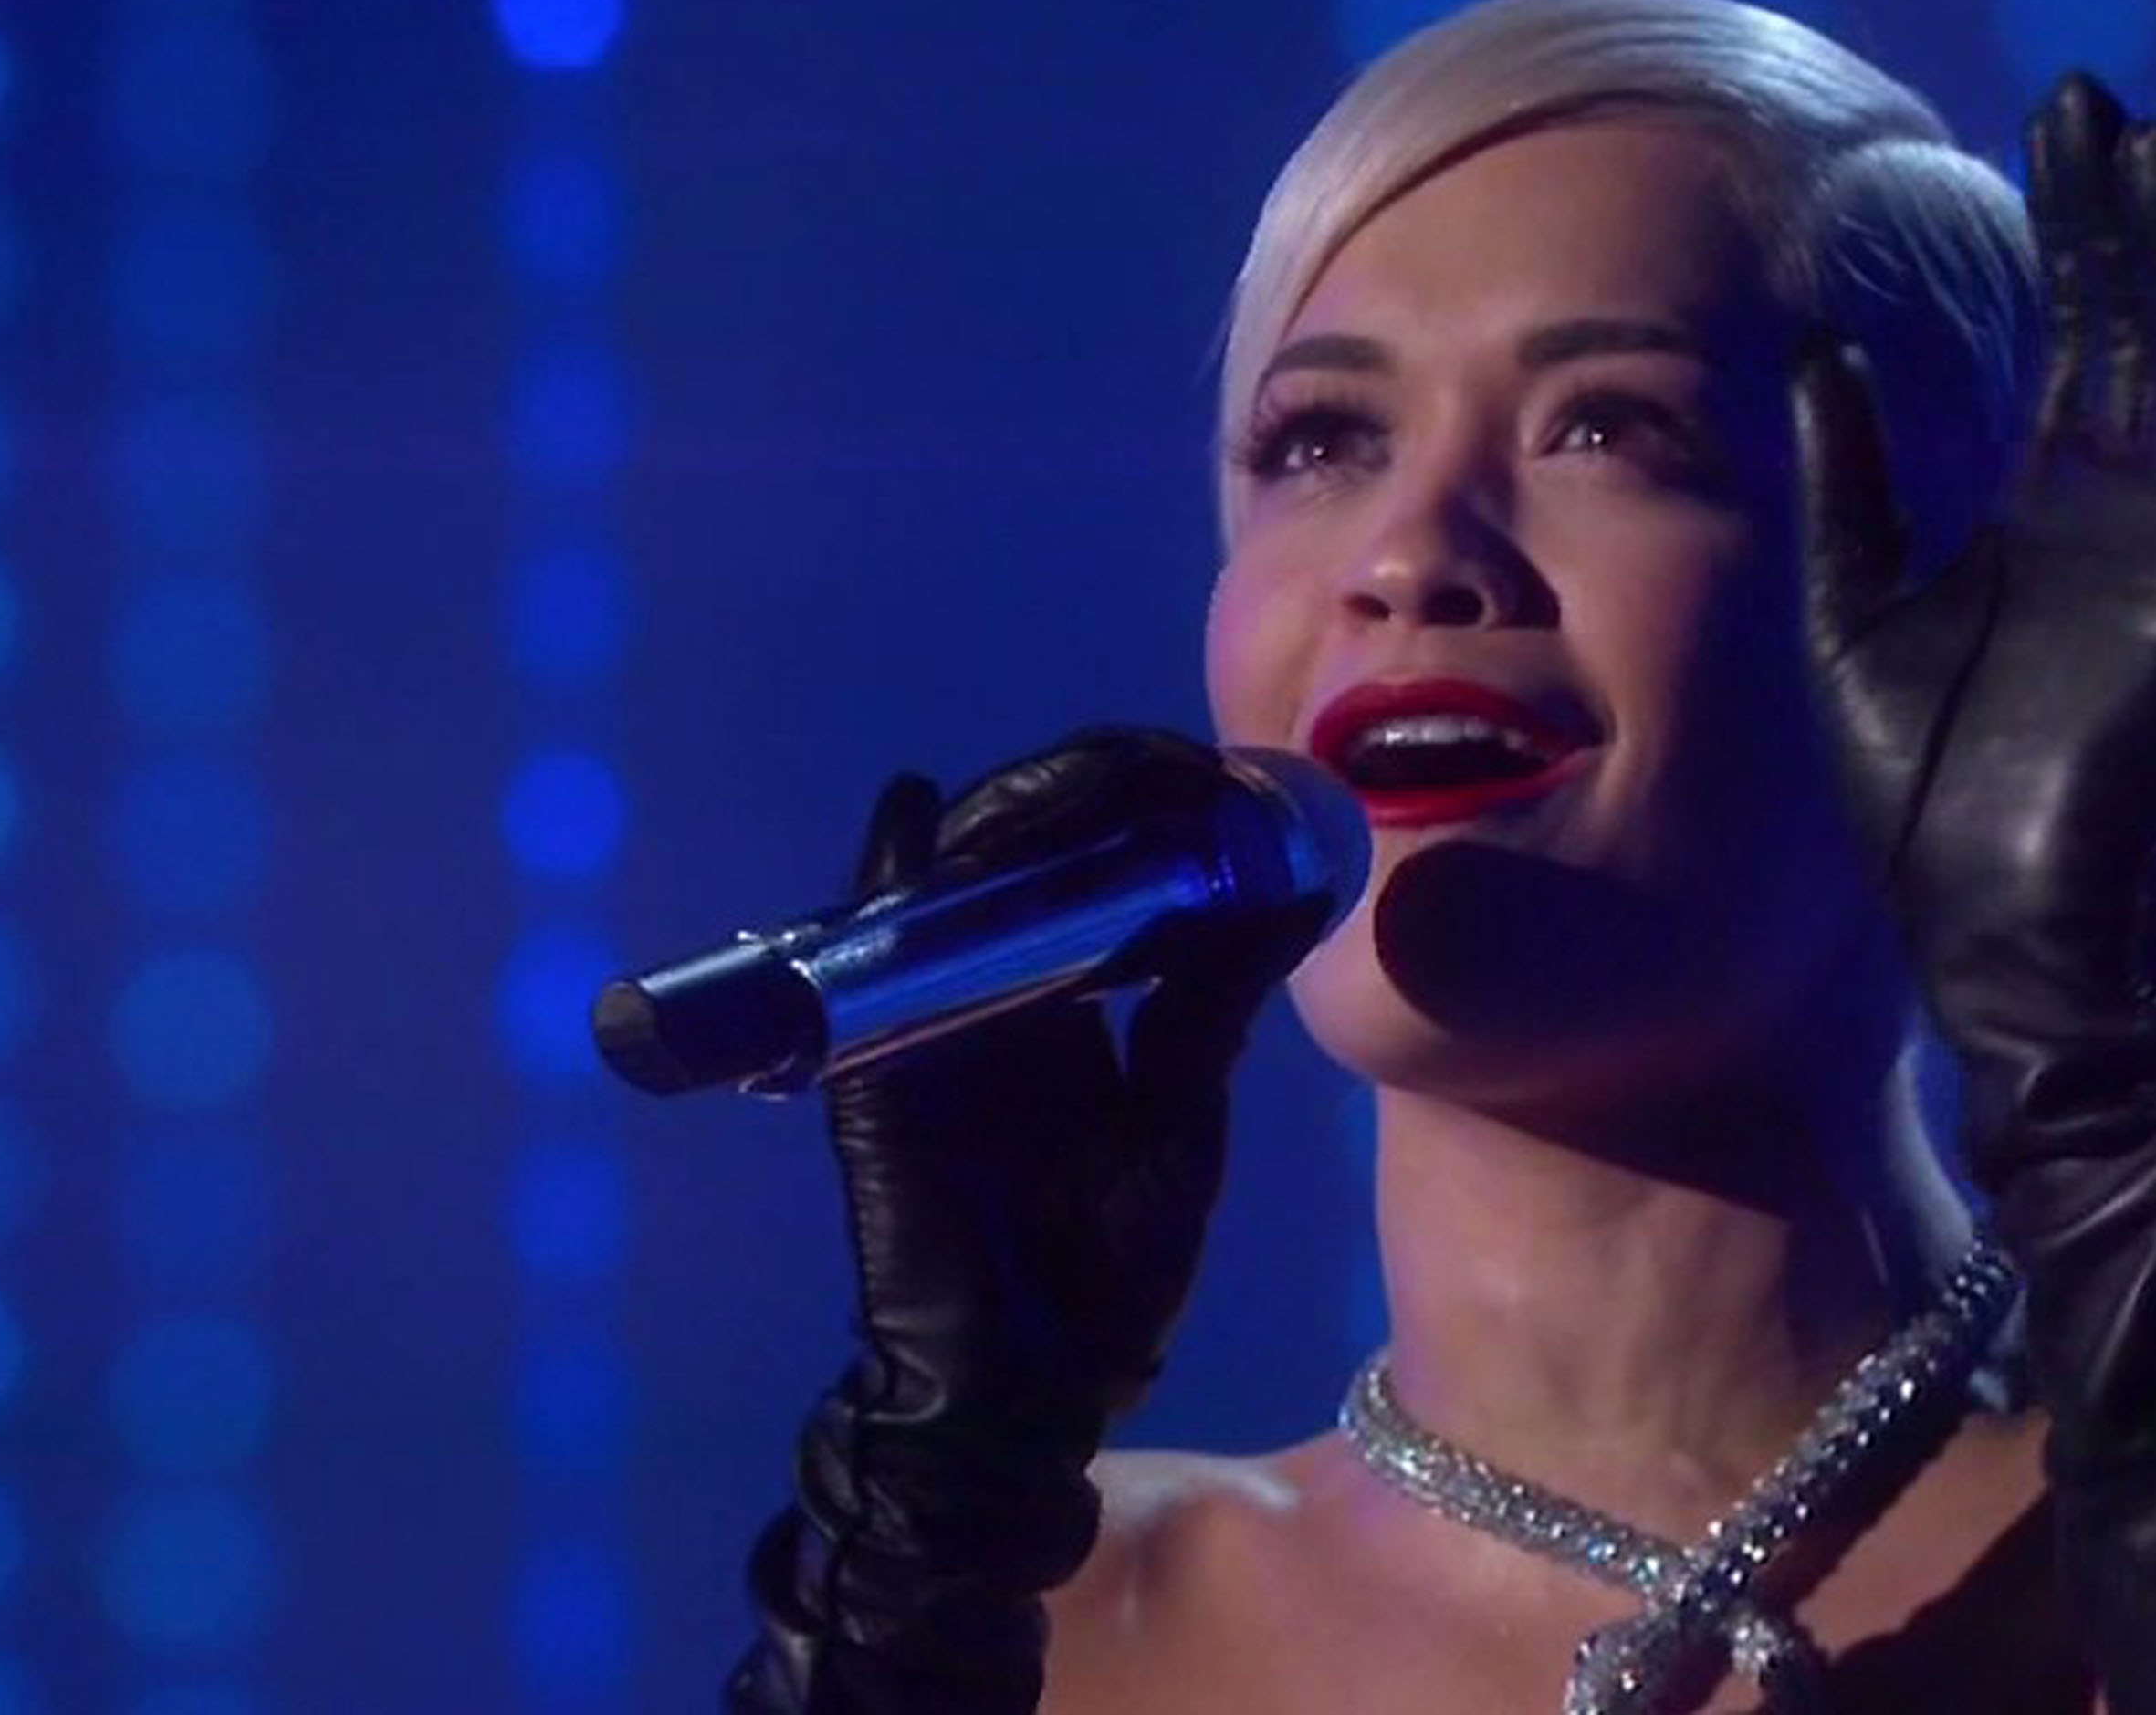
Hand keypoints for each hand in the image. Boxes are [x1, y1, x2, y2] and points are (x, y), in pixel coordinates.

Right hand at [824, 726, 1325, 1437]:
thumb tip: (1290, 892)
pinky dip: (885, 882)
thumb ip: (1211, 1007)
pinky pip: (866, 958)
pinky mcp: (874, 1066)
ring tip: (1087, 773)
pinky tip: (917, 815)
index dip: (1144, 808)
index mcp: (1065, 1003)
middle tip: (1163, 762)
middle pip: (1025, 856)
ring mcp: (924, 1022)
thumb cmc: (1104, 1278)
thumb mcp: (1180, 1120)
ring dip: (1014, 815)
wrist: (1020, 1394)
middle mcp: (992, 994)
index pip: (1094, 870)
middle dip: (1089, 792)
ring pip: (955, 883)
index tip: (1216, 774)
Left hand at [1791, 73, 2155, 1126]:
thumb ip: (1848, 483)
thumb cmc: (1914, 794)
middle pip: (2129, 328)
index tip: (2029, 139)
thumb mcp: (1848, 610)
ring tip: (2148, 143)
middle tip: (2082, 98)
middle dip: (2109, 217)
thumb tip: (1818, 354)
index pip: (2063, 347)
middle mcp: (2117, 515)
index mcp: (2037, 517)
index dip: (2054, 245)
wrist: (1985, 921)